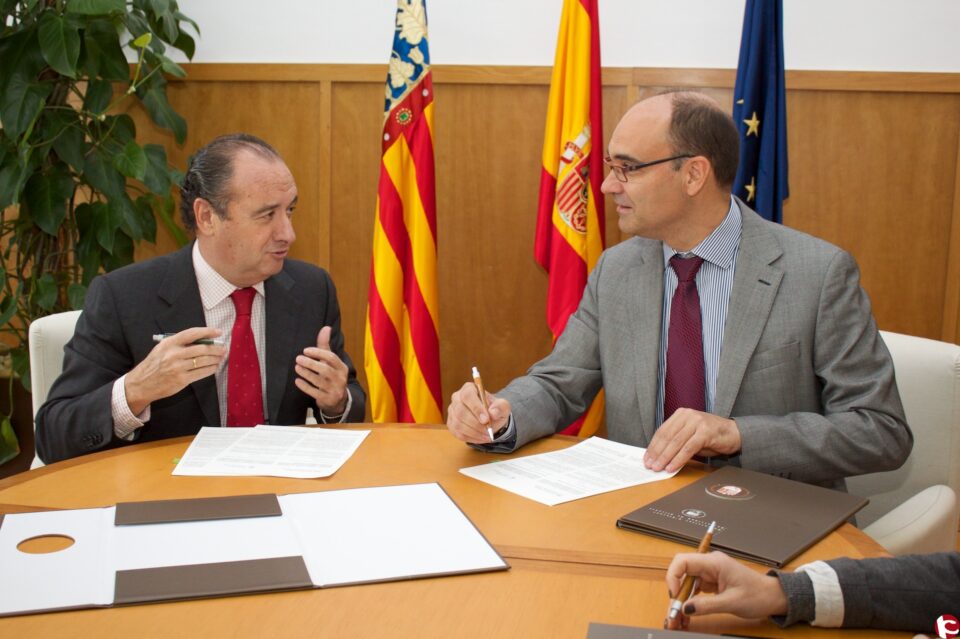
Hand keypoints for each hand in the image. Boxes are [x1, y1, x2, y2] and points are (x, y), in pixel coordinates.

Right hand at [125, 327, 224, 414]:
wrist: (141, 384)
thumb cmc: (154, 364)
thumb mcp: (162, 348)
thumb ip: (179, 343)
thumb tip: (203, 340)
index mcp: (169, 343)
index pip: (192, 333)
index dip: (207, 331)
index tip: (218, 332)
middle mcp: (173, 354)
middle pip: (202, 348)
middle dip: (216, 348)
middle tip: (223, 348)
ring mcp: (178, 367)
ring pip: (203, 361)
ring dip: (215, 359)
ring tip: (220, 357)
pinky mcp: (182, 379)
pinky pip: (201, 373)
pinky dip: (211, 369)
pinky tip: (214, 367)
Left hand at [295, 326, 348, 414]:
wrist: (338, 400)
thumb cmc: (332, 376)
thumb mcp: (330, 362)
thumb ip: (325, 345)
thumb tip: (326, 328)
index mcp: (341, 367)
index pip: (331, 358)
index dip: (318, 353)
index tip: (306, 350)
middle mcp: (340, 378)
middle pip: (325, 369)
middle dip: (310, 363)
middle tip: (298, 358)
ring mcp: (334, 390)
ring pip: (319, 381)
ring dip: (306, 373)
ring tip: (297, 367)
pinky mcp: (327, 399)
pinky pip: (315, 392)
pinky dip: (305, 386)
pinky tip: (297, 381)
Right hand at [446, 381, 510, 443]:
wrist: (490, 419)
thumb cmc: (494, 409)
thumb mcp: (503, 406)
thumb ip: (500, 407)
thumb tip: (493, 412)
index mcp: (469, 389)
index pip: (467, 395)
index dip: (476, 408)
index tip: (486, 419)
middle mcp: (457, 398)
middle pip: (461, 411)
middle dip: (476, 424)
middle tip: (488, 430)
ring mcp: (452, 411)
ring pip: (458, 424)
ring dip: (474, 433)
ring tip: (487, 435)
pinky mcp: (451, 424)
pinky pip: (458, 433)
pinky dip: (471, 438)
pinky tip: (481, 438)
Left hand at [644, 409, 740, 471]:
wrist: (734, 433)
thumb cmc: (710, 436)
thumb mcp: (690, 435)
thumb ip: (676, 441)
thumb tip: (658, 456)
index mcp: (681, 414)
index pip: (662, 431)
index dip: (653, 446)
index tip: (646, 458)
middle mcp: (688, 415)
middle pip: (667, 436)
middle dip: (656, 453)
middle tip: (650, 465)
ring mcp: (697, 422)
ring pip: (676, 442)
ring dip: (665, 457)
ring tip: (658, 468)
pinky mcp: (705, 432)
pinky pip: (688, 448)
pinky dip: (678, 459)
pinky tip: (672, 467)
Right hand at [666, 551, 787, 621]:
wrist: (773, 597)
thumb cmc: (758, 594)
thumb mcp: (732, 602)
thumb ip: (707, 605)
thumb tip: (686, 608)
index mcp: (714, 562)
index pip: (683, 561)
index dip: (673, 577)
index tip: (674, 596)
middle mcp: (709, 565)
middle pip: (682, 575)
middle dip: (675, 595)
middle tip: (672, 615)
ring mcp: (709, 574)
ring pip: (686, 585)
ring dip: (680, 601)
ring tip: (677, 619)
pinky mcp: (711, 583)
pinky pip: (694, 591)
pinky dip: (689, 603)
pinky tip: (686, 615)